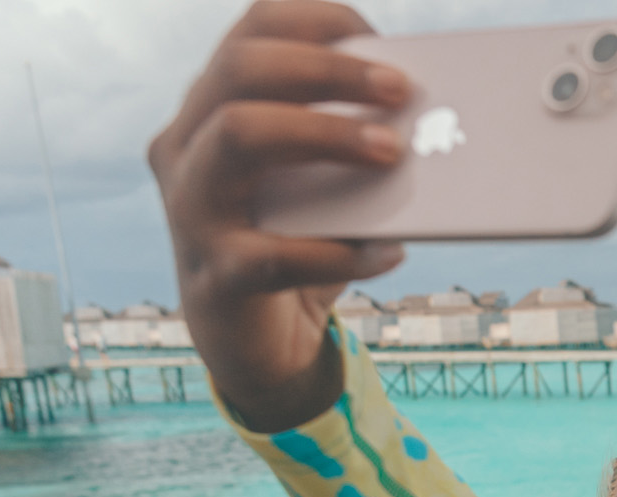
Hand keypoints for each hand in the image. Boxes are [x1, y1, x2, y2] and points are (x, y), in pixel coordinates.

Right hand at [148, 1, 411, 430]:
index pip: (254, 29)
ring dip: (324, 134)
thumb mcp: (325, 184)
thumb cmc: (300, 242)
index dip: (315, 19)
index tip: (376, 38)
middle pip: (243, 68)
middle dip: (329, 69)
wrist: (259, 344)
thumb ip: (353, 143)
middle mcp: (188, 144)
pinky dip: (338, 252)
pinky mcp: (213, 275)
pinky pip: (272, 254)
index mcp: (214, 106)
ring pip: (238, 133)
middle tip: (401, 88)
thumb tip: (429, 119)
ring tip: (393, 153)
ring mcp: (190, 208)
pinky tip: (388, 252)